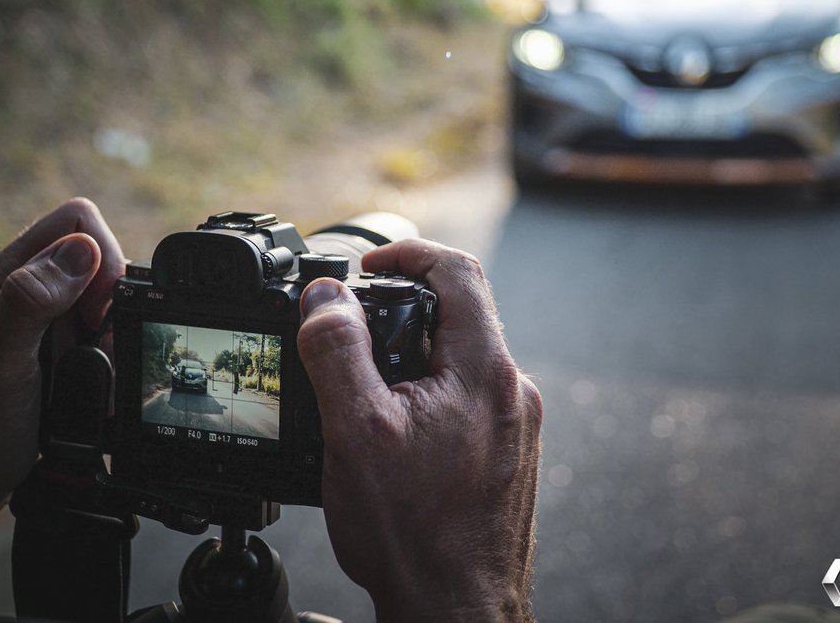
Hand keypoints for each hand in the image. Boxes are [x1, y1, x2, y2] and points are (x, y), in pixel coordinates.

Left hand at [0, 198, 125, 509]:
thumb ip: (31, 303)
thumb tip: (80, 251)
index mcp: (10, 275)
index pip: (76, 221)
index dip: (101, 256)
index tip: (97, 308)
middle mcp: (34, 287)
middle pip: (102, 254)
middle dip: (116, 297)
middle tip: (100, 342)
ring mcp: (53, 316)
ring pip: (114, 293)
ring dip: (118, 329)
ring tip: (96, 367)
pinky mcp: (69, 344)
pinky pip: (113, 328)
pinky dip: (117, 351)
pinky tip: (98, 380)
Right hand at [298, 240, 542, 622]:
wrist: (457, 612)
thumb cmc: (414, 536)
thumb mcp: (355, 432)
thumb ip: (338, 354)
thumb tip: (326, 297)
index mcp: (484, 372)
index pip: (458, 271)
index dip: (408, 252)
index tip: (368, 265)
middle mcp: (510, 392)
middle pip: (459, 314)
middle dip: (402, 309)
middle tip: (352, 330)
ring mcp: (513, 425)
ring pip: (460, 359)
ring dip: (413, 356)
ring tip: (365, 390)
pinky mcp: (507, 454)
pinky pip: (465, 398)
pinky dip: (427, 393)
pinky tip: (394, 432)